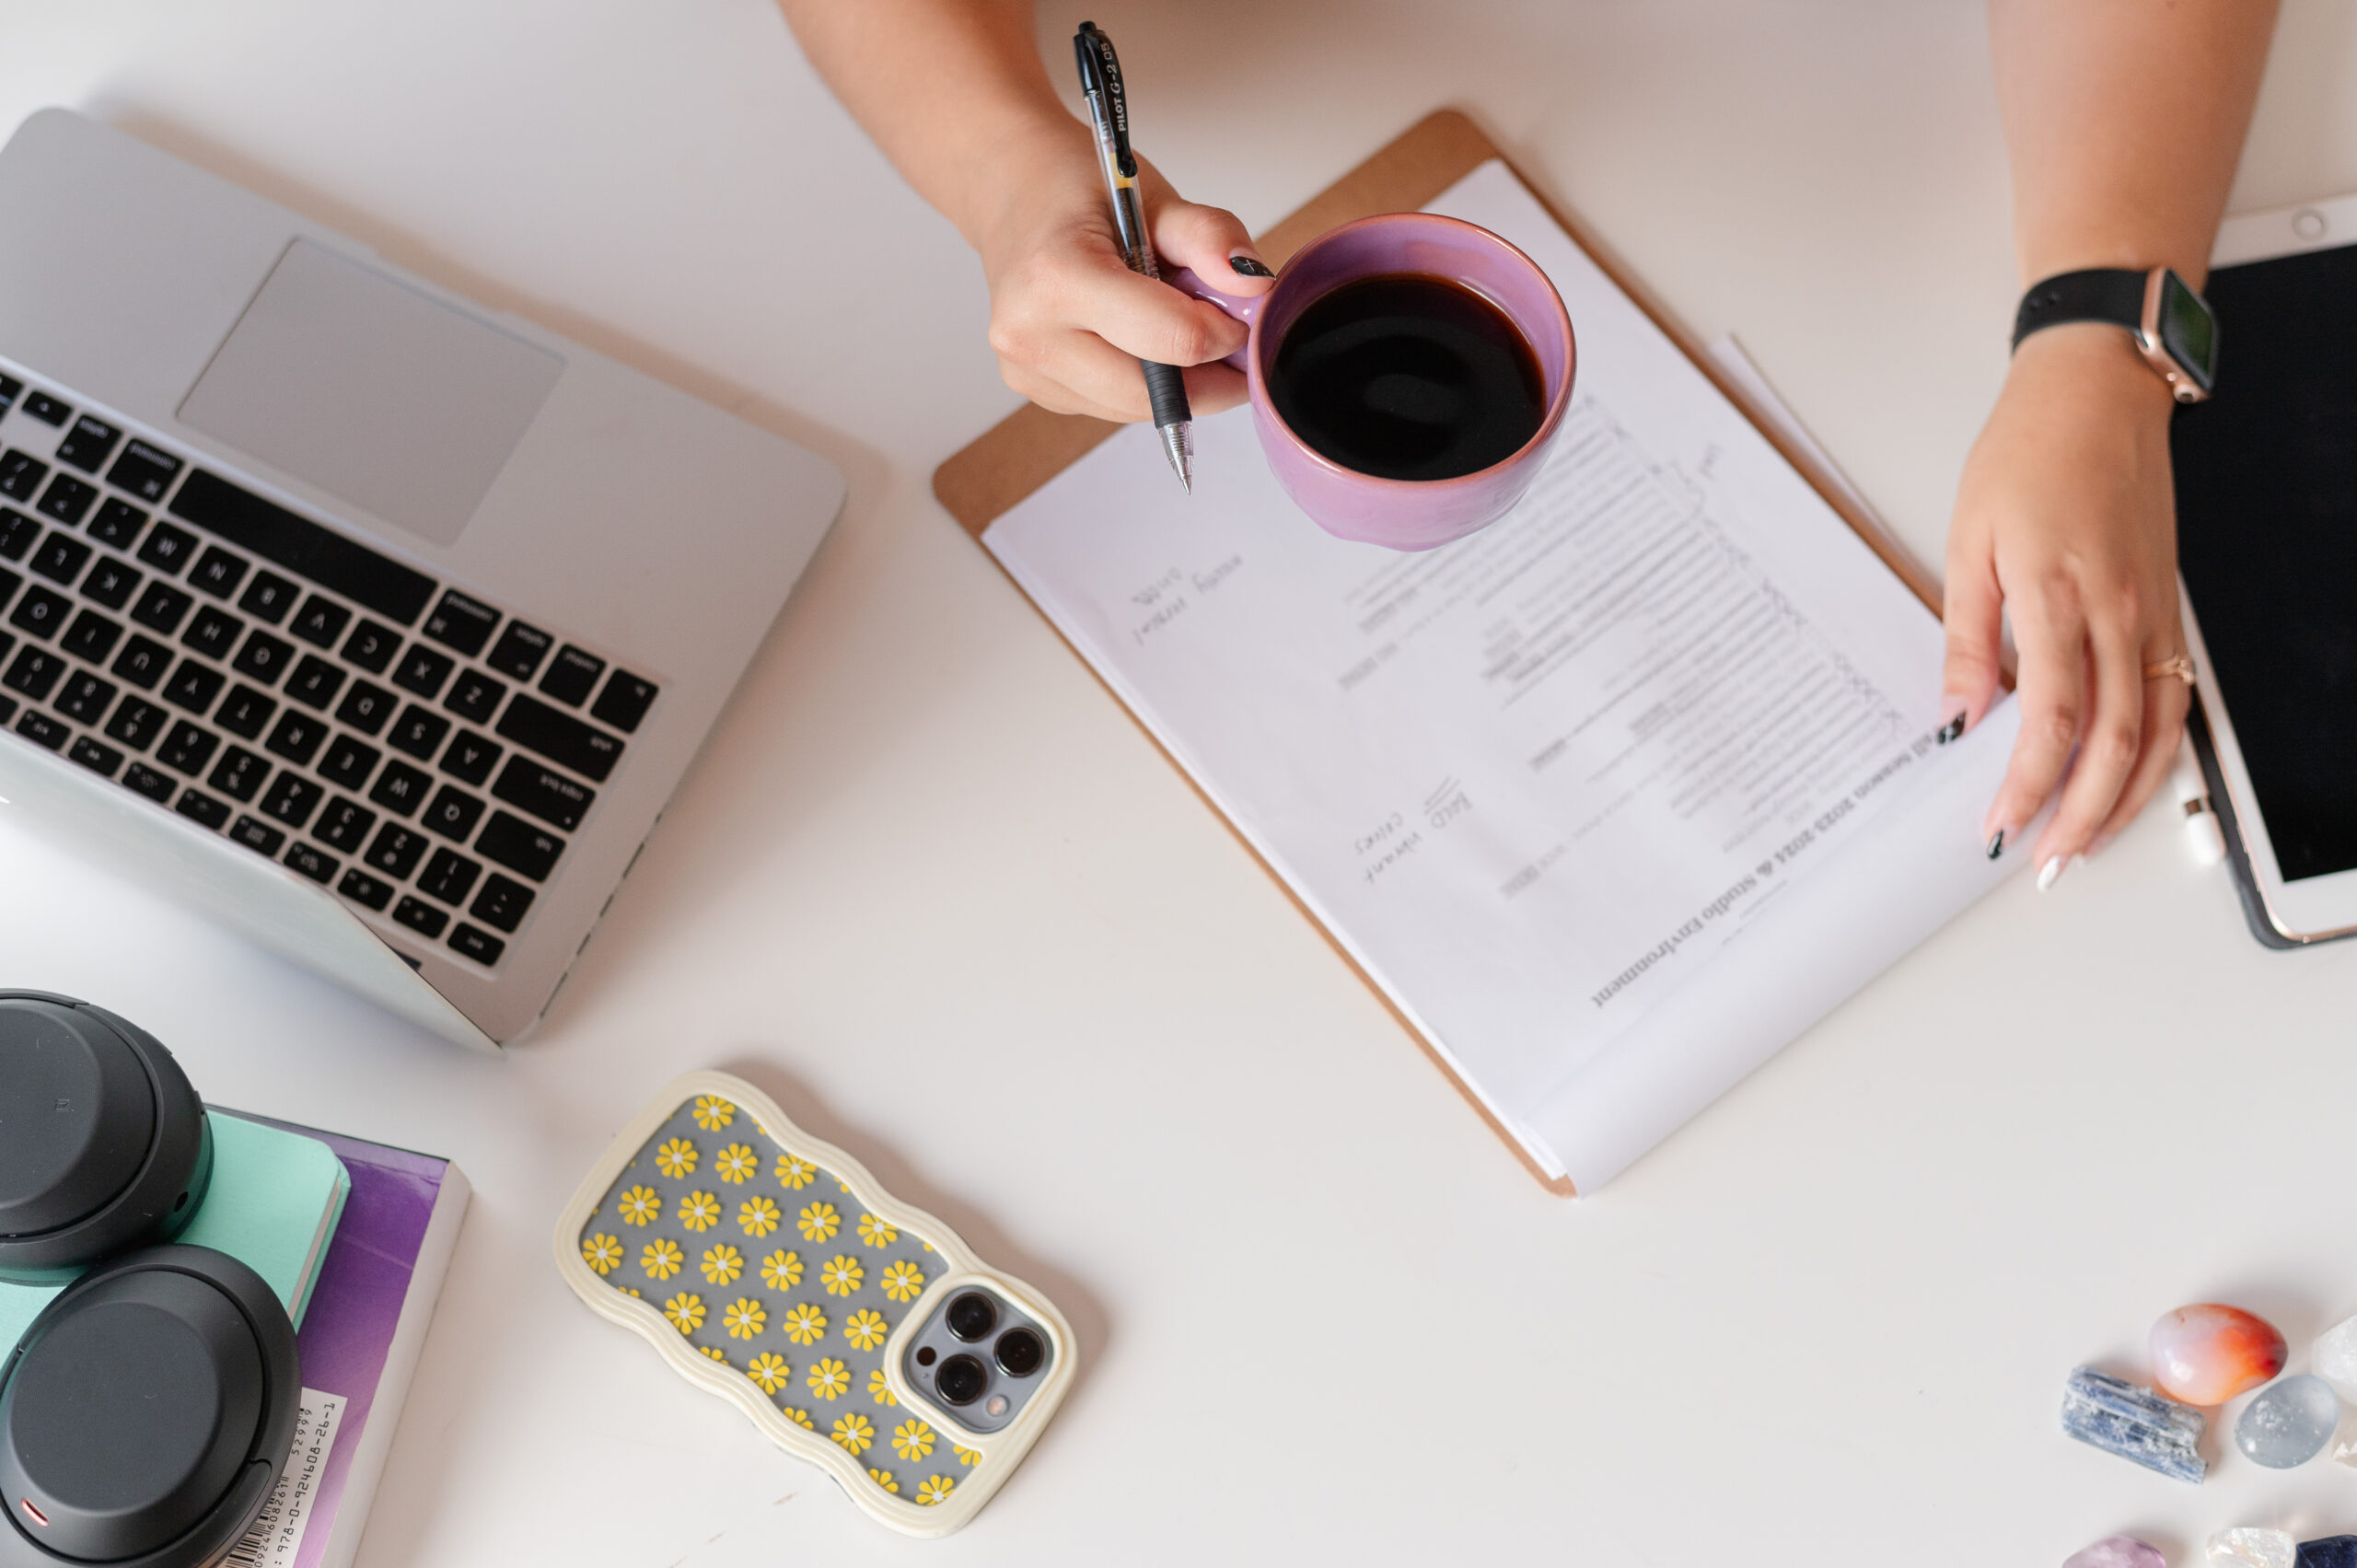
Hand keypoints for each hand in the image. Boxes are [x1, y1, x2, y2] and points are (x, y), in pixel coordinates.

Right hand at [967, 122, 1273, 421]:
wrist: (1011, 192)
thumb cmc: (1078, 189)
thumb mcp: (1153, 197)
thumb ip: (1209, 238)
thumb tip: (1255, 289)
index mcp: (1058, 277)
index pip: (1172, 340)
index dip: (1225, 335)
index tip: (1239, 314)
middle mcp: (1031, 334)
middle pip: (1155, 394)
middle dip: (1209, 376)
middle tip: (1230, 341)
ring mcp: (1027, 370)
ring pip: (1137, 410)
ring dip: (1178, 384)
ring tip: (1178, 329)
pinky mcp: (1034, 390)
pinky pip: (1113, 407)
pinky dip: (1143, 384)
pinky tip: (1137, 339)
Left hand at [1941, 325, 2190, 886]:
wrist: (2096, 393)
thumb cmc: (2026, 454)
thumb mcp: (1968, 541)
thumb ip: (1967, 637)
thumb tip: (1958, 715)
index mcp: (2059, 595)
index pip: (2050, 720)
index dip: (2027, 784)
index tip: (1997, 824)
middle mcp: (2120, 610)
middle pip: (2113, 742)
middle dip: (2078, 814)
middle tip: (2043, 861)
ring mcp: (2153, 611)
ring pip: (2157, 730)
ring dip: (2124, 799)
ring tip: (2086, 845)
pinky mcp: (2167, 606)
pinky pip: (2175, 696)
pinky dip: (2157, 752)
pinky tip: (2130, 784)